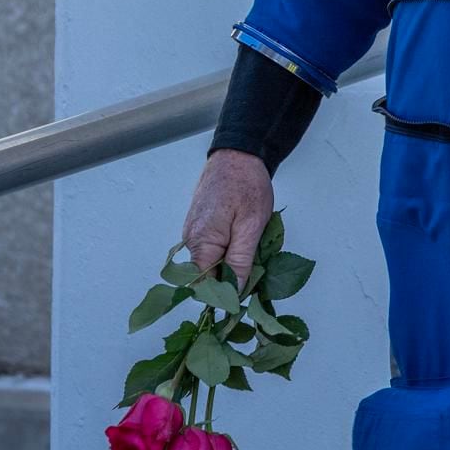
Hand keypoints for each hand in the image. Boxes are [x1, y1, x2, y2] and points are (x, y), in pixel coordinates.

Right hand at [181, 149, 273, 288]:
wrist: (238, 154)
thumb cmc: (246, 185)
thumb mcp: (251, 225)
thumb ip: (240, 260)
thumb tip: (234, 291)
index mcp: (200, 243)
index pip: (205, 286)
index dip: (225, 294)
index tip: (248, 293)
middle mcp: (191, 241)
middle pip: (208, 276)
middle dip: (232, 278)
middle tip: (259, 270)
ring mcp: (194, 233)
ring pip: (212, 262)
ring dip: (233, 263)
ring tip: (256, 251)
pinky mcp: (202, 226)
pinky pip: (214, 249)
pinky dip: (230, 250)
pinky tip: (247, 242)